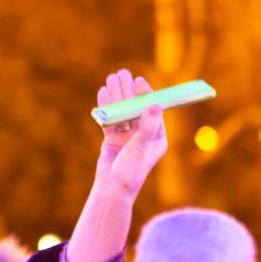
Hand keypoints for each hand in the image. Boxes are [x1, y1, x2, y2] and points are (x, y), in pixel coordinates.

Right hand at [93, 69, 165, 197]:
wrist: (112, 188)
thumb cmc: (131, 170)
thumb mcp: (141, 146)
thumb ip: (147, 125)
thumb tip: (154, 105)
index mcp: (157, 136)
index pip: (152, 110)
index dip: (146, 94)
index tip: (138, 81)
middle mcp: (144, 134)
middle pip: (136, 107)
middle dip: (128, 90)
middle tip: (121, 73)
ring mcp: (128, 136)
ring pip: (122, 111)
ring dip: (116, 95)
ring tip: (111, 79)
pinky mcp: (114, 139)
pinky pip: (111, 119)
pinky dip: (106, 106)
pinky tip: (103, 92)